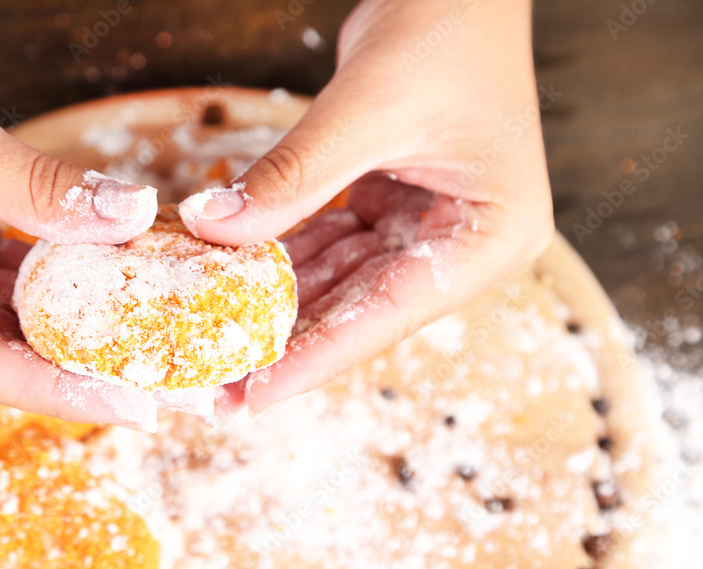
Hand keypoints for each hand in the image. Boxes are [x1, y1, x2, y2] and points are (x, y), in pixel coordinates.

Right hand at [0, 0, 159, 428]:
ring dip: (73, 313)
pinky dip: (57, 268)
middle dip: (75, 360)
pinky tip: (107, 266)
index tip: (132, 405)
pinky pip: (9, 274)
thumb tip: (127, 214)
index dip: (58, 390)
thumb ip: (34, 185)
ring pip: (8, 315)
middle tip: (155, 371)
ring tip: (144, 324)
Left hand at [180, 0, 553, 412]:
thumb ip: (294, 175)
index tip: (252, 397)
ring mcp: (427, 227)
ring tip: (211, 335)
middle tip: (217, 382)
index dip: (316, 359)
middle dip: (286, 343)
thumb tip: (212, 230)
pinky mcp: (393, 206)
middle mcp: (462, 244)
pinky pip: (328, 243)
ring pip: (338, 282)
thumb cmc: (447, 28)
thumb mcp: (368, 106)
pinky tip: (230, 274)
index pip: (390, 315)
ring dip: (276, 303)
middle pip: (360, 310)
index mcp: (490, 237)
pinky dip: (281, 255)